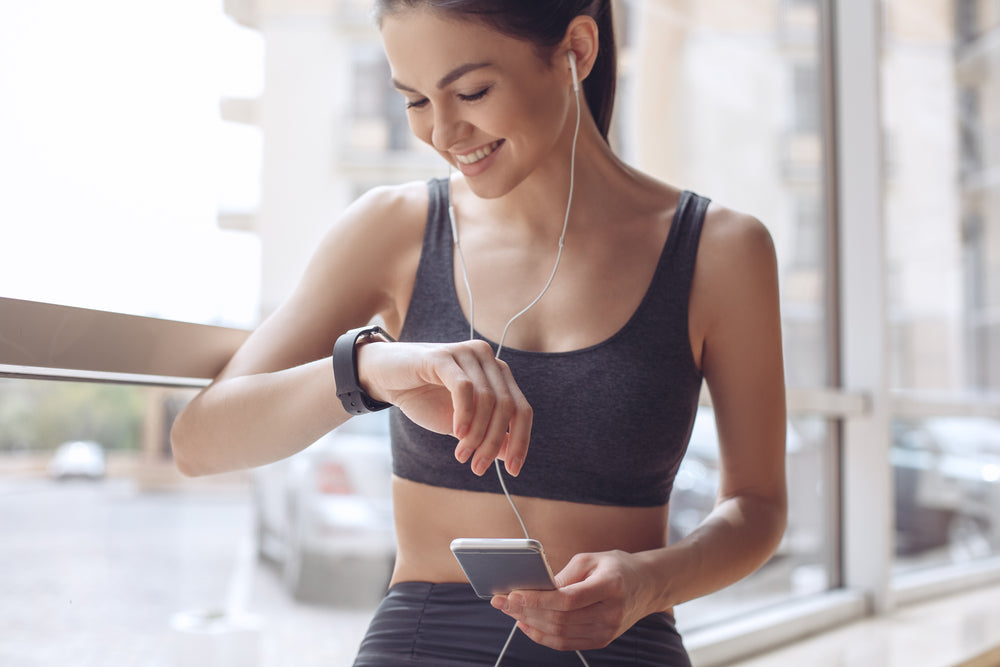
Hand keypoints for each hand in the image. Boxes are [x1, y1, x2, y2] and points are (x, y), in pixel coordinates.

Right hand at [357, 339, 531, 475]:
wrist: (386, 379)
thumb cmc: (424, 398)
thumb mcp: (461, 424)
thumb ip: (487, 434)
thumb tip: (511, 455)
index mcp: (497, 373)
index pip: (522, 409)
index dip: (521, 441)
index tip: (513, 471)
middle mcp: (487, 359)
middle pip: (507, 406)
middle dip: (494, 442)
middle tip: (478, 467)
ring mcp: (466, 354)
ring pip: (488, 399)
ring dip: (477, 434)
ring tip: (462, 455)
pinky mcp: (444, 356)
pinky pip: (464, 388)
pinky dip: (464, 415)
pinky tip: (456, 433)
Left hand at [490, 550, 655, 650]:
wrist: (646, 586)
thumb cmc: (616, 567)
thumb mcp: (590, 559)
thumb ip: (563, 575)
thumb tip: (534, 589)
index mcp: (610, 587)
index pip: (567, 600)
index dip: (537, 599)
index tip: (512, 594)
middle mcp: (611, 613)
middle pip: (560, 619)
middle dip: (525, 611)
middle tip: (502, 601)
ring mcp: (607, 631)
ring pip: (559, 634)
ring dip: (529, 623)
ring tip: (510, 611)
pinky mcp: (601, 641)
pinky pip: (566, 643)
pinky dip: (542, 636)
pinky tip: (526, 624)